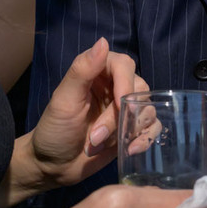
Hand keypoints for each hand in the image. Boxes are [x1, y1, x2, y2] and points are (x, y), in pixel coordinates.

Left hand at [0, 38, 145, 207]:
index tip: (118, 105)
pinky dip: (145, 138)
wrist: (54, 166)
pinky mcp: (132, 130)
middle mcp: (114, 87)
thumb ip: (82, 71)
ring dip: (129, 129)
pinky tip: (131, 149)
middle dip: (122, 115)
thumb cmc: (54, 130)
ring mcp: (125, 110)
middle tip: (98, 135)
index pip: (124, 65)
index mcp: (97, 72)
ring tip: (101, 144)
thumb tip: (103, 41)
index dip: (125, 83)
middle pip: (139, 88)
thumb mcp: (64, 100)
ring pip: (148, 109)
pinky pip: (153, 127)